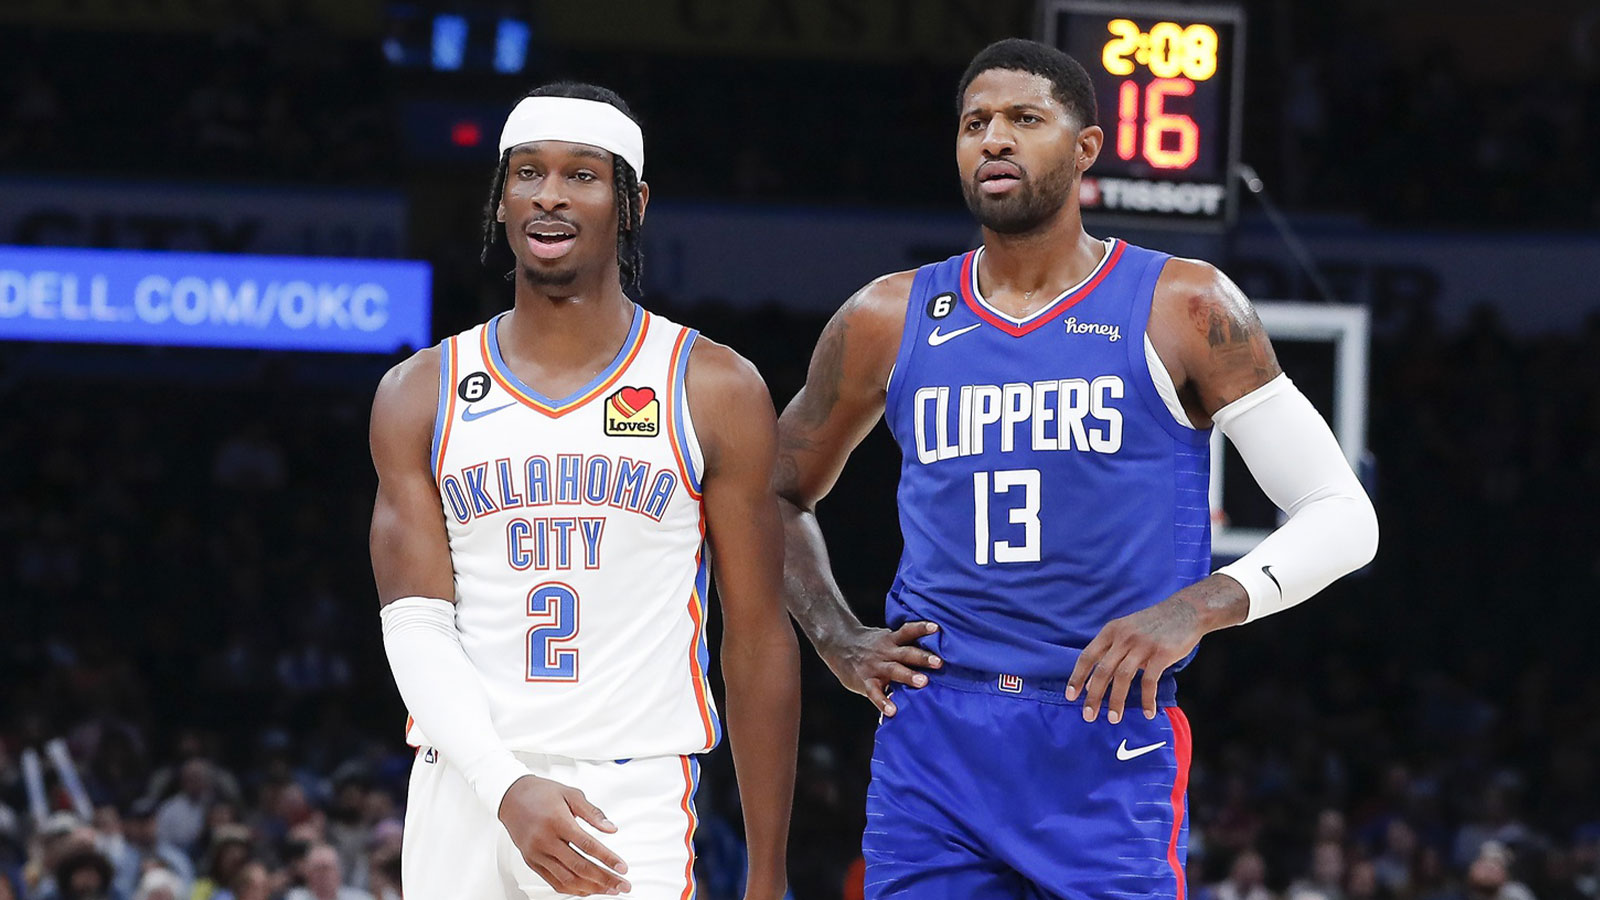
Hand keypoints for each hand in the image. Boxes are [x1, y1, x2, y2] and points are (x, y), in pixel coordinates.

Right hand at [498, 774, 629, 895]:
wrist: (511, 797)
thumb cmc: (542, 793)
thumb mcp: (571, 794)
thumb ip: (593, 813)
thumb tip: (611, 829)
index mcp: (557, 821)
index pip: (587, 845)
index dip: (607, 859)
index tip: (623, 868)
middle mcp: (545, 840)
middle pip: (579, 867)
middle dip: (604, 879)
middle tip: (623, 885)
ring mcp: (537, 854)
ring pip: (567, 879)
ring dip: (591, 888)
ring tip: (609, 889)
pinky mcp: (532, 862)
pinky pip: (554, 882)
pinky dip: (573, 889)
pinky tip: (588, 889)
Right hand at [818, 621, 941, 715]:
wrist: (837, 645)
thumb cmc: (868, 645)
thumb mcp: (884, 639)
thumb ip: (903, 645)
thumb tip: (932, 649)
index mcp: (891, 640)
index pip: (908, 631)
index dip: (922, 628)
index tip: (937, 627)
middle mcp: (885, 652)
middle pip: (906, 653)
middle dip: (923, 657)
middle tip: (939, 662)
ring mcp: (875, 667)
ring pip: (894, 670)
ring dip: (909, 676)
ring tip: (924, 682)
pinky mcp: (866, 682)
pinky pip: (875, 693)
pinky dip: (883, 702)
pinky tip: (892, 712)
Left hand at [1066, 595, 1205, 723]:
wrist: (1186, 610)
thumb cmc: (1153, 625)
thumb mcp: (1126, 632)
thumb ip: (1109, 654)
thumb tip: (1091, 684)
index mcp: (1111, 631)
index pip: (1087, 656)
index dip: (1077, 677)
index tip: (1070, 696)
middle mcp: (1123, 637)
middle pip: (1102, 670)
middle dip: (1094, 696)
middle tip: (1089, 716)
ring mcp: (1142, 644)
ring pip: (1122, 677)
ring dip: (1116, 701)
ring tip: (1114, 719)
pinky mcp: (1161, 653)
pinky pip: (1149, 681)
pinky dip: (1147, 700)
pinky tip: (1148, 713)